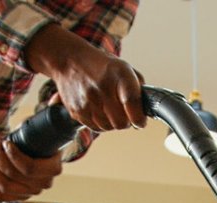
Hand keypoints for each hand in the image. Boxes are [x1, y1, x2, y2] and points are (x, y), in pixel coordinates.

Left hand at [0, 139, 62, 201]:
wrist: (40, 147)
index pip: (30, 168)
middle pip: (15, 176)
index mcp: (53, 168)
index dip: (13, 156)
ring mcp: (32, 192)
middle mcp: (44, 183)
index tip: (6, 143)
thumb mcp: (36, 131)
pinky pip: (1, 196)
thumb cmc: (36, 137)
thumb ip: (28, 133)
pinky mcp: (20, 196)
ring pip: (6, 187)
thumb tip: (11, 139)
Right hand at [24, 25, 145, 132]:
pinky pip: (94, 127)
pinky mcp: (77, 110)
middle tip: (125, 114)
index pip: (133, 102)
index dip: (139, 118)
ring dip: (112, 122)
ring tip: (109, 109)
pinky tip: (98, 110)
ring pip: (108, 127)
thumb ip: (138, 87)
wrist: (69, 60)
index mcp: (119, 74)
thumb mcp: (124, 68)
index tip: (140, 122)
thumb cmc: (101, 65)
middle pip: (121, 123)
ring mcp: (88, 100)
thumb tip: (146, 109)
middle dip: (126, 122)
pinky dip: (99, 123)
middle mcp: (103, 87)